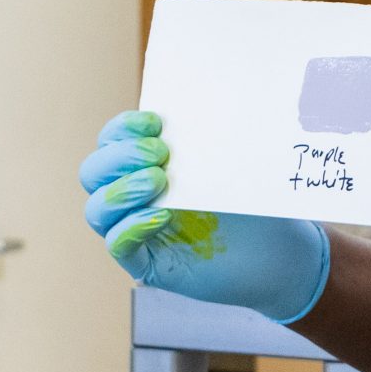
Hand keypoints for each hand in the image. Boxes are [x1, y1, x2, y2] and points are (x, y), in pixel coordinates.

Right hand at [79, 110, 330, 323]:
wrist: (277, 253)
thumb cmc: (250, 205)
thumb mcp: (226, 166)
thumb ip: (201, 142)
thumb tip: (192, 108)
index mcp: (143, 166)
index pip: (110, 142)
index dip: (122, 129)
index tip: (154, 122)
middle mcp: (131, 197)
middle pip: (93, 173)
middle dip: (120, 157)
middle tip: (160, 153)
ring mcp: (135, 230)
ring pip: (97, 209)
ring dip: (122, 190)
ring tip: (159, 181)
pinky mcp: (145, 262)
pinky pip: (118, 244)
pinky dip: (132, 227)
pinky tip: (161, 217)